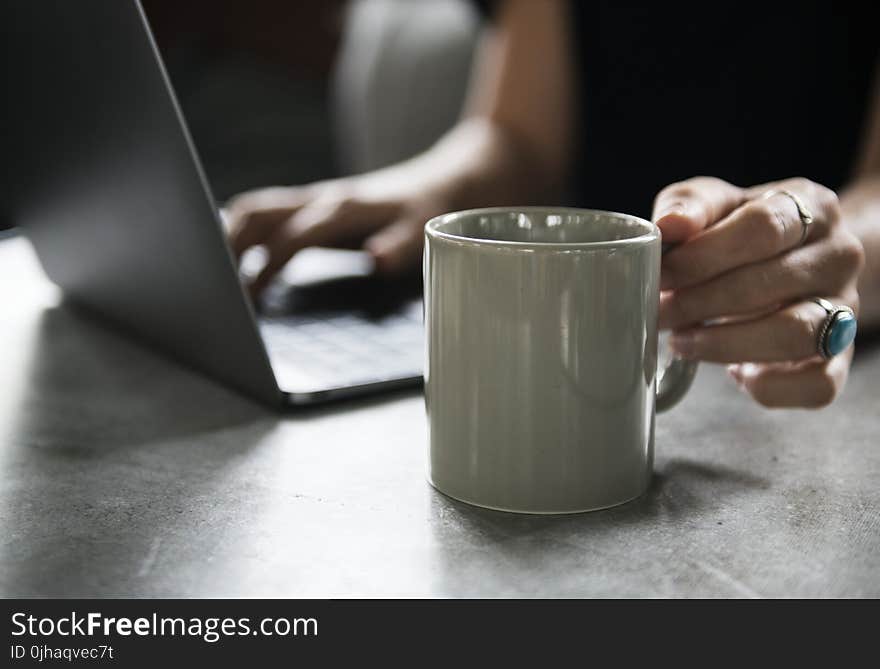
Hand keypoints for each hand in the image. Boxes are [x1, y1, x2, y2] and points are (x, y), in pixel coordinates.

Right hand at [225, 172, 448, 295]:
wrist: (445, 180)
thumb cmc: (430, 209)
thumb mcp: (424, 230)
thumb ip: (399, 245)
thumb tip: (374, 260)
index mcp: (344, 209)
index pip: (293, 237)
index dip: (267, 266)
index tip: (245, 297)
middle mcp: (322, 199)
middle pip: (258, 213)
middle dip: (228, 244)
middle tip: (207, 283)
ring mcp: (315, 199)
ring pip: (257, 209)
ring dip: (229, 234)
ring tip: (208, 272)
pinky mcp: (314, 205)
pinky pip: (268, 212)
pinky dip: (244, 231)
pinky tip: (232, 256)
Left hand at [653, 176, 864, 407]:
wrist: (792, 257)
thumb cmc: (741, 229)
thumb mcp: (715, 203)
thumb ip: (690, 206)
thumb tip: (669, 225)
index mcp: (812, 206)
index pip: (763, 227)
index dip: (704, 255)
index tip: (660, 274)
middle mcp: (839, 257)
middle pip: (770, 283)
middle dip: (699, 303)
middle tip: (658, 312)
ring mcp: (845, 310)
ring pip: (795, 334)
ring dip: (725, 344)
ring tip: (681, 342)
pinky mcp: (839, 359)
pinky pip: (817, 385)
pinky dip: (771, 387)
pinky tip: (735, 374)